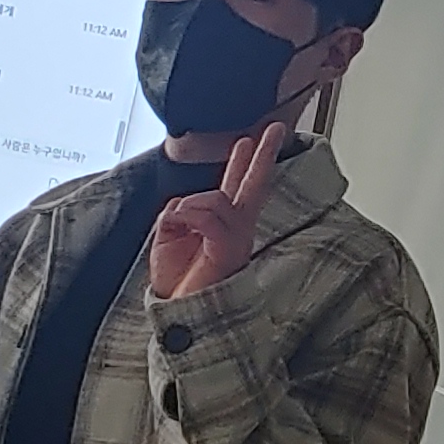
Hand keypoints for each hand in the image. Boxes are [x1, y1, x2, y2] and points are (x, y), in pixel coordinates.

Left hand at [148, 128, 280, 301]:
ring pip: (220, 199)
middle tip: (275, 128)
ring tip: (179, 220)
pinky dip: (190, 214)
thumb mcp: (168, 236)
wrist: (181, 315)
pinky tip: (180, 222)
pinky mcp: (229, 251)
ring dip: (192, 204)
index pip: (236, 187)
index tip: (250, 139)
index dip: (244, 162)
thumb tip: (183, 202)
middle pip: (254, 185)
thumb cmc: (179, 283)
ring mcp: (237, 240)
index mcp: (223, 226)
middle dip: (264, 155)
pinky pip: (210, 217)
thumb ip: (178, 212)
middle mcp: (237, 230)